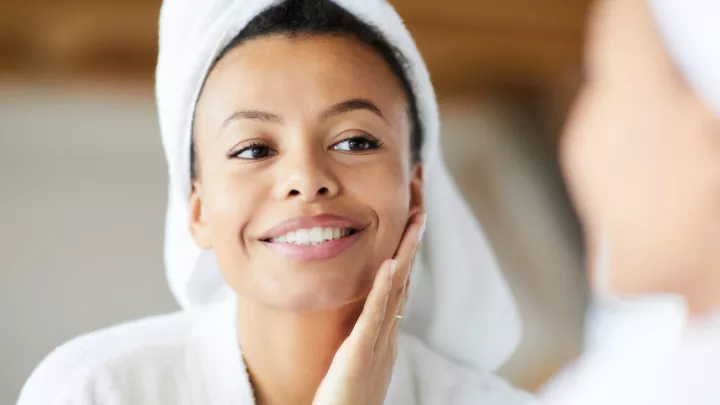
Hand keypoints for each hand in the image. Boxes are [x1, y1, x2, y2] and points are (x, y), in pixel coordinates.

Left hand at [313, 212, 425, 404]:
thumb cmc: (346, 403)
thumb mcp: (358, 364)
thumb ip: (363, 340)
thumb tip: (365, 321)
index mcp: (384, 336)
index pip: (398, 286)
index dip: (406, 254)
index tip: (410, 224)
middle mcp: (387, 336)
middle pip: (404, 280)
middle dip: (412, 244)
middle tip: (420, 210)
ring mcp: (377, 344)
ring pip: (396, 291)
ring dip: (405, 255)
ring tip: (414, 223)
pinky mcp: (359, 354)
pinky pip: (374, 316)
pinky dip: (384, 289)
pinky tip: (390, 265)